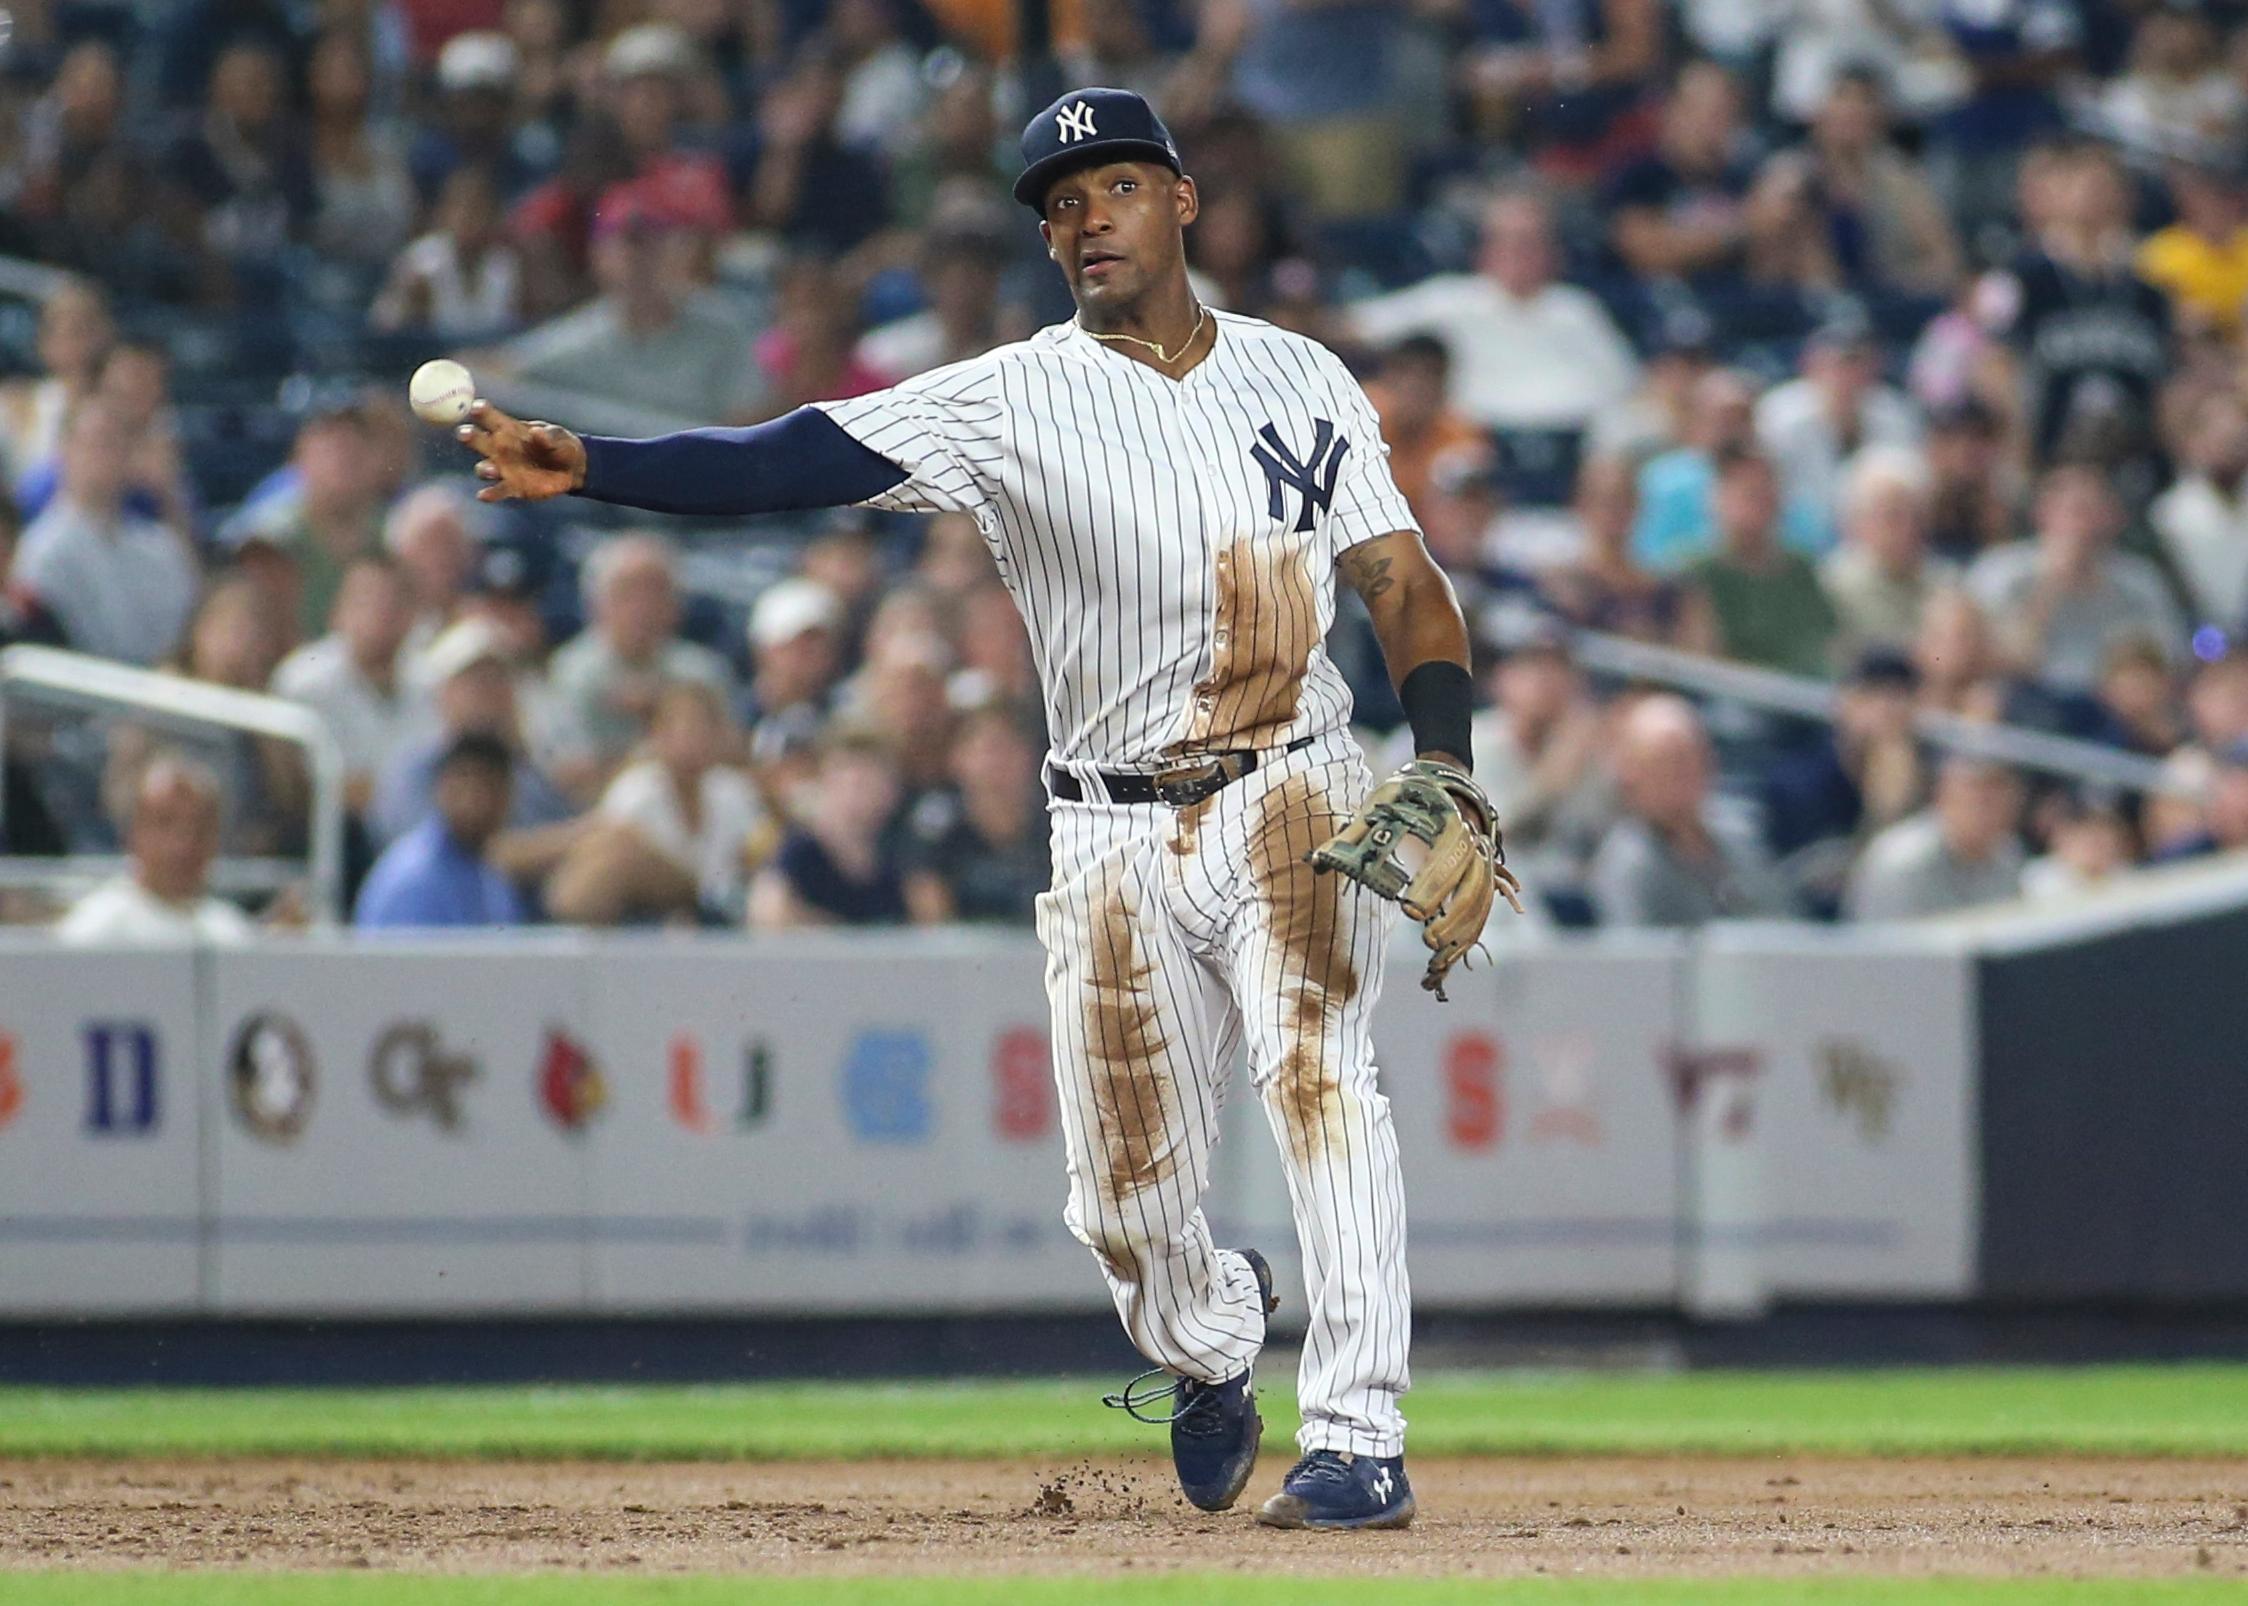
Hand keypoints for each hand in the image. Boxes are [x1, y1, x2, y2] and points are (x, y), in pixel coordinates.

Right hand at [456, 399, 585, 502]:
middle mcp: (501, 448)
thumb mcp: (559, 438)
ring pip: (485, 468)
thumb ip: (548, 436)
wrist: (573, 470)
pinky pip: (497, 491)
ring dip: (485, 469)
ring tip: (490, 470)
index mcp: (510, 429)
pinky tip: (484, 495)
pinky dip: (490, 494)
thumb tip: (537, 432)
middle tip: (464, 433)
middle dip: (470, 436)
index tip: (476, 408)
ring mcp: (504, 468)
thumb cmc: (562, 446)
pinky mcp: (512, 487)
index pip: (492, 418)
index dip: (483, 412)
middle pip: (479, 440)